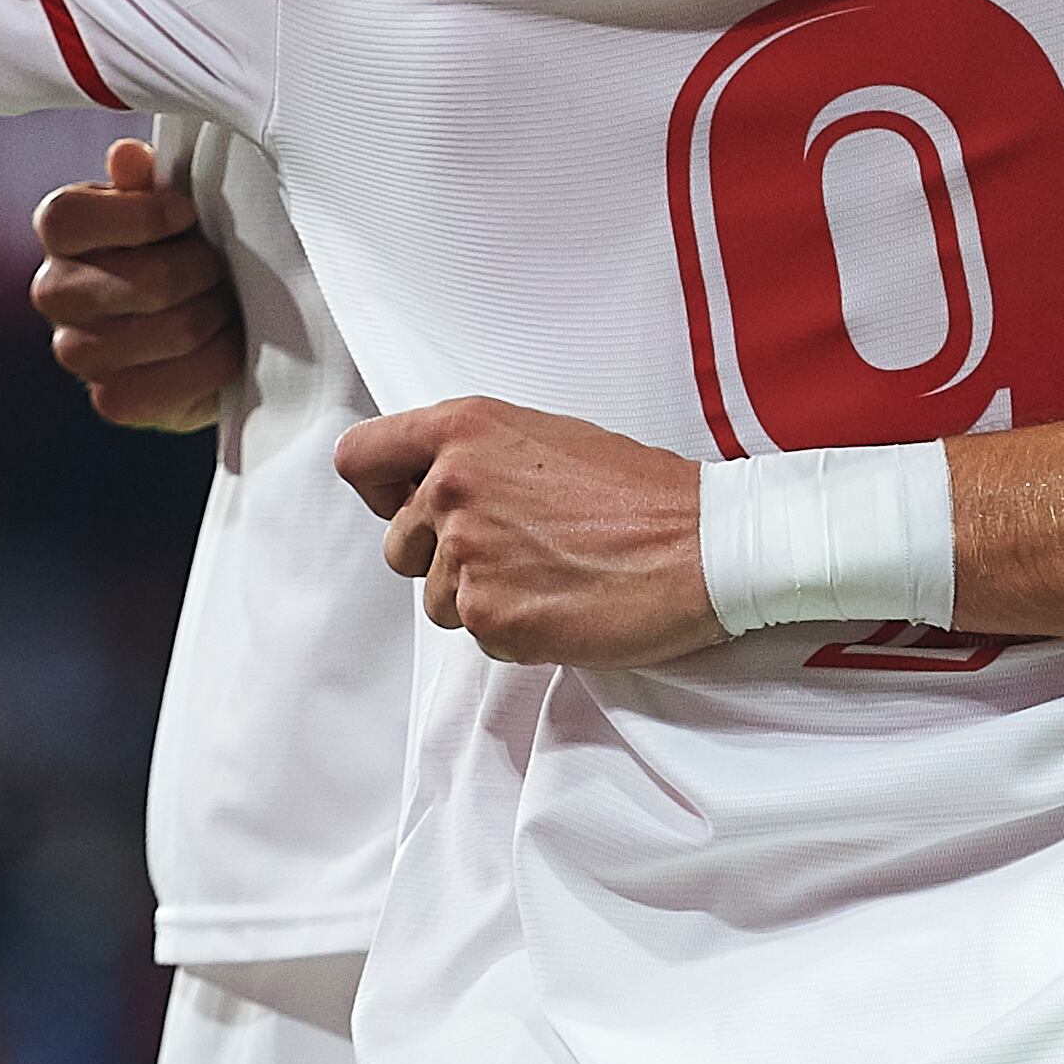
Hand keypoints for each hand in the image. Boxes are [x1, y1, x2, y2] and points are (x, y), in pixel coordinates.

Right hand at [32, 139, 245, 430]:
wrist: (197, 325)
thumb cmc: (180, 247)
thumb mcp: (173, 203)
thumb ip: (150, 178)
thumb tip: (126, 157)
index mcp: (61, 231)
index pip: (69, 218)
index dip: (142, 216)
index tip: (186, 214)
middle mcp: (55, 292)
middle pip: (147, 282)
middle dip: (204, 272)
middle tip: (220, 267)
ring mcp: (77, 351)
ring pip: (174, 332)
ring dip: (216, 316)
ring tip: (224, 304)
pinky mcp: (111, 399)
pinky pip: (173, 385)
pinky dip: (216, 362)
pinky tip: (223, 345)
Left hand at [333, 400, 722, 666]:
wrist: (704, 546)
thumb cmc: (643, 493)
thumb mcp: (548, 436)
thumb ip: (478, 456)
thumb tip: (435, 484)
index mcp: (465, 430)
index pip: (359, 458)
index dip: (378, 489)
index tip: (401, 503)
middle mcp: (452, 486)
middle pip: (397, 545)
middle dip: (441, 558)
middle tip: (513, 550)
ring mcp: (466, 553)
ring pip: (434, 598)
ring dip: (481, 596)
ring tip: (548, 574)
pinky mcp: (489, 615)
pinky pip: (475, 634)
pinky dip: (513, 628)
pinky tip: (561, 602)